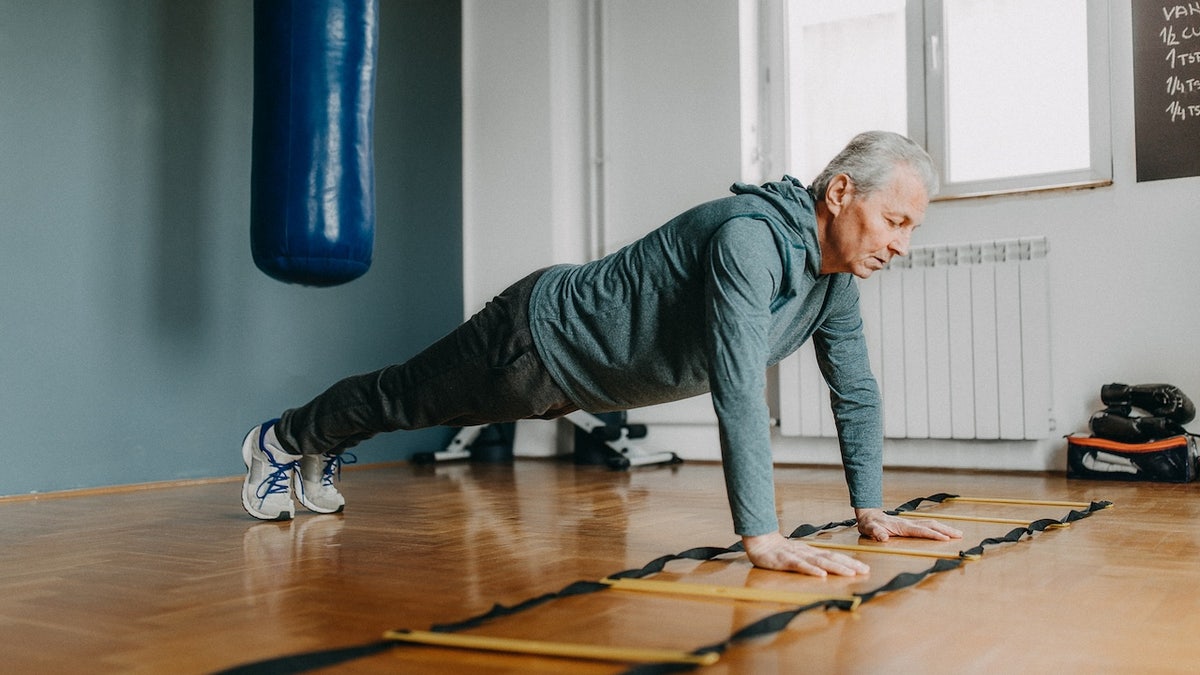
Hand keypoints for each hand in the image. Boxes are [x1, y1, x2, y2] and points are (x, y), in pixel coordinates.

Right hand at [742, 531, 869, 576]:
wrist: (758, 540)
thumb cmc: (778, 550)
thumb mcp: (797, 555)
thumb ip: (810, 560)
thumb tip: (827, 568)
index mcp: (811, 552)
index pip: (834, 556)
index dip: (849, 562)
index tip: (864, 568)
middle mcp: (808, 553)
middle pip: (831, 558)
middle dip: (849, 565)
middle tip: (864, 571)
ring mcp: (797, 556)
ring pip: (819, 562)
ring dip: (836, 567)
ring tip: (850, 573)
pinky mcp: (785, 561)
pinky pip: (800, 566)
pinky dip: (811, 570)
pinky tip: (821, 574)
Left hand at [854, 507, 962, 541]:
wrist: (868, 515)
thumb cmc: (869, 524)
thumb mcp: (869, 529)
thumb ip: (876, 533)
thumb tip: (883, 537)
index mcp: (901, 526)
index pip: (921, 531)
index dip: (933, 535)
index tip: (945, 538)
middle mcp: (909, 523)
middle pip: (931, 525)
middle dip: (946, 530)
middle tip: (960, 535)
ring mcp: (910, 523)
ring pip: (931, 524)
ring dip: (944, 528)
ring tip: (958, 533)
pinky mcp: (910, 524)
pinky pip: (927, 525)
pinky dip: (938, 527)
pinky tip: (944, 531)